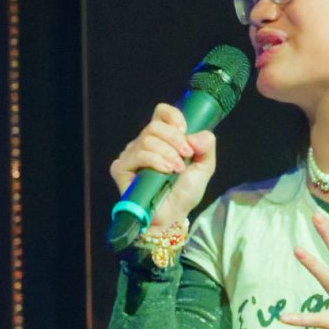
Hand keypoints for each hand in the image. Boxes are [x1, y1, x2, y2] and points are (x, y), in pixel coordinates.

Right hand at [108, 104, 216, 227]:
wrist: (173, 216)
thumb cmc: (184, 192)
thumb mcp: (204, 166)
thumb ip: (206, 145)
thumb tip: (194, 135)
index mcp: (162, 138)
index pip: (161, 112)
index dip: (174, 117)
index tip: (185, 131)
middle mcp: (143, 143)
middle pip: (155, 125)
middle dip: (175, 140)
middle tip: (186, 157)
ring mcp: (130, 155)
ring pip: (147, 139)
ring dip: (167, 153)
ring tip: (177, 170)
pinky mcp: (121, 168)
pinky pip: (138, 154)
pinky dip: (155, 161)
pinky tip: (165, 172)